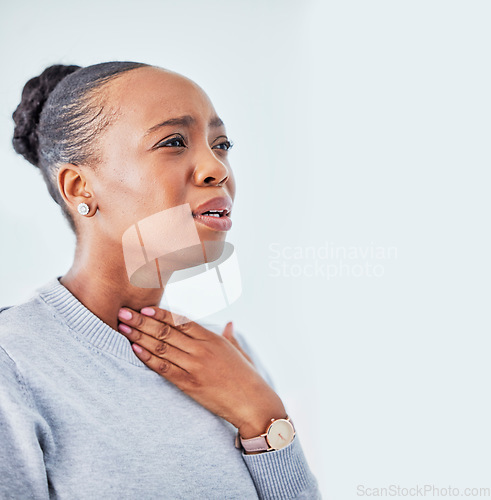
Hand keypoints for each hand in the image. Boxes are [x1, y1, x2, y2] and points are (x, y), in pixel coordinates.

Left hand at [117, 306, 286, 438]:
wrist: (253, 403)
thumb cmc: (247, 377)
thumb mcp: (239, 352)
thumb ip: (229, 336)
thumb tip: (229, 323)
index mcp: (212, 338)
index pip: (181, 320)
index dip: (160, 313)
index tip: (143, 307)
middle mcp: (201, 349)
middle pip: (166, 331)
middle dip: (141, 320)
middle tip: (123, 312)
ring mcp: (194, 366)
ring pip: (161, 347)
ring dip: (139, 336)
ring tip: (122, 327)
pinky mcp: (189, 384)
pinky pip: (164, 368)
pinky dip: (147, 358)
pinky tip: (134, 349)